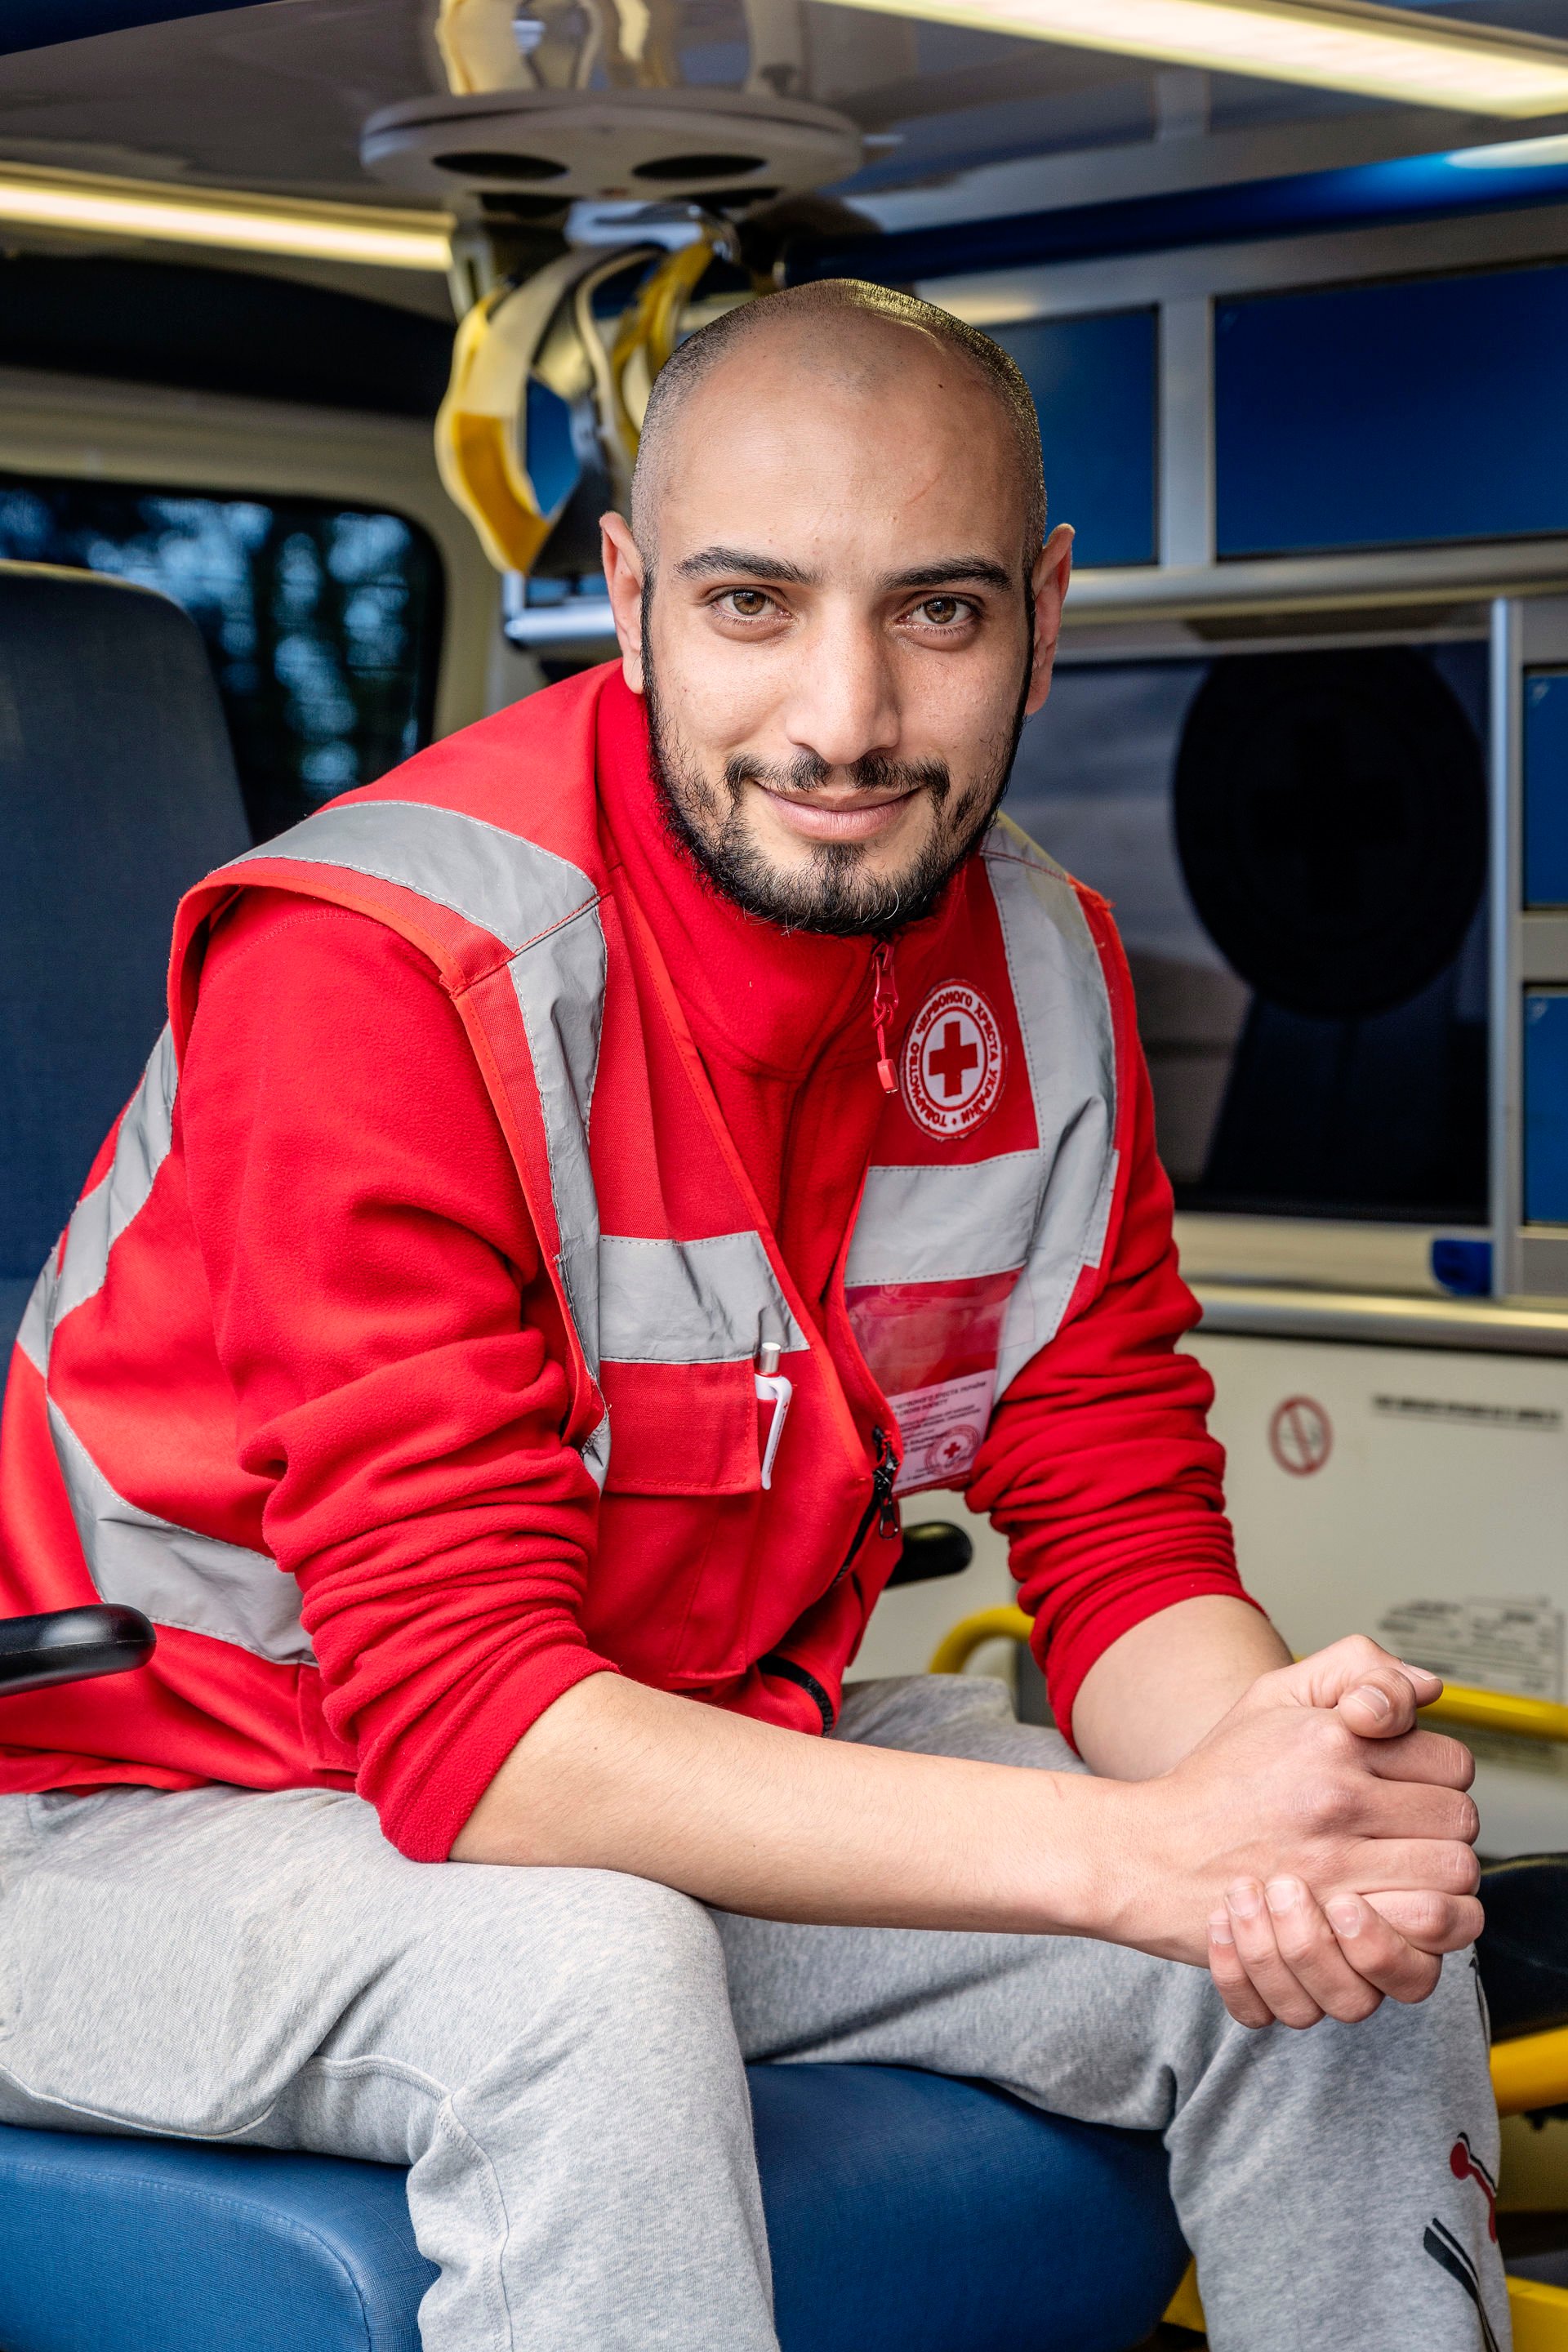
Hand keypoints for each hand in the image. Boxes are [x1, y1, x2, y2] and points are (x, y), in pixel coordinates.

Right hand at [1109, 1637, 1480, 2001]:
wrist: (1150, 1855)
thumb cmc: (1214, 1779)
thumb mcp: (1274, 1696)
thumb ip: (1356, 1668)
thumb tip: (1430, 1688)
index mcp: (1331, 1738)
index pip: (1451, 1763)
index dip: (1438, 1778)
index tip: (1404, 1789)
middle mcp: (1336, 1798)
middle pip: (1461, 1825)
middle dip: (1443, 1832)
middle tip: (1404, 1838)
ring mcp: (1333, 1867)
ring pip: (1454, 1883)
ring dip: (1439, 1885)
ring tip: (1403, 1879)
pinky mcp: (1327, 1931)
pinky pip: (1422, 1940)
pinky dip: (1420, 1935)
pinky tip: (1390, 1918)